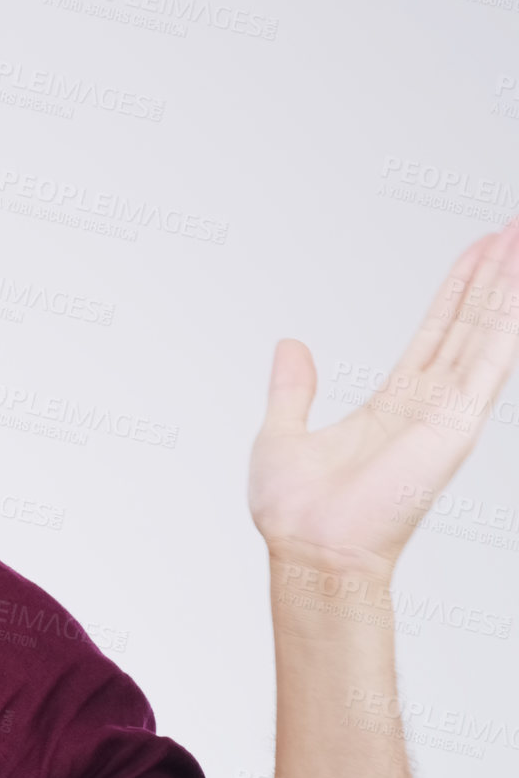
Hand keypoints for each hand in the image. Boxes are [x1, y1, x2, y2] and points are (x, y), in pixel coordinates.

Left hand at [249, 217, 518, 574]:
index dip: (459, 291)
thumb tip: (290, 347)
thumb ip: (293, 390)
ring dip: (506, 287)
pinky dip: (506, 324)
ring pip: (485, 333)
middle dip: (494, 276)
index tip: (481, 251)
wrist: (310, 548)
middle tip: (514, 228)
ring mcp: (447, 412)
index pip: (436, 333)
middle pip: (469, 323)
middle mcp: (429, 404)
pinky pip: (488, 362)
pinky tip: (517, 284)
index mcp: (395, 404)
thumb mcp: (282, 431)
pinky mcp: (454, 424)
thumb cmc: (297, 511)